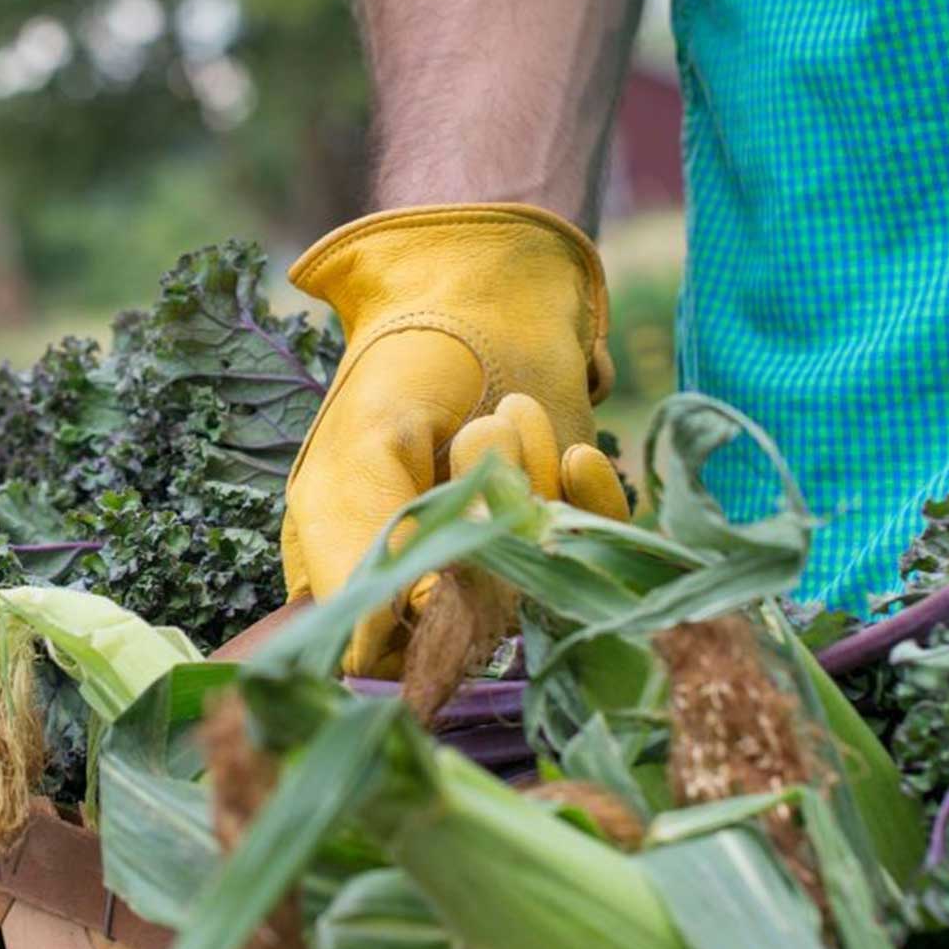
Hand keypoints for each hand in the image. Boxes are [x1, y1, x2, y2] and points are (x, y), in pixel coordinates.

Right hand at [281, 204, 628, 673]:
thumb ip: (374, 534)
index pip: (383, 656)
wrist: (487, 292)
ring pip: (538, 582)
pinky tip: (580, 455)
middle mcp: (429, 578)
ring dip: (534, 492)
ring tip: (510, 411)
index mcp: (353, 567)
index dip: (418, 626)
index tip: (442, 563)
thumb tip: (399, 633)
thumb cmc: (406, 364)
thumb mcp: (370, 444)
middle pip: (473, 619)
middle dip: (484, 522)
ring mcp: (506, 558)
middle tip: (477, 428)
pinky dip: (593, 505)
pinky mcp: (570, 531)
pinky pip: (595, 555)